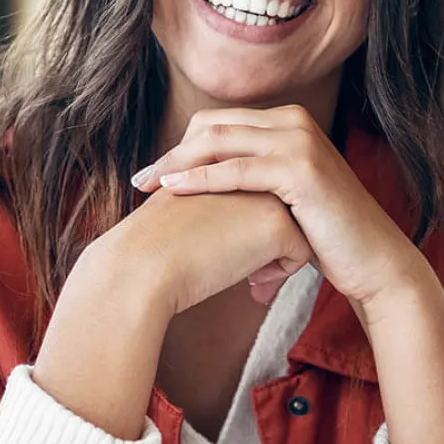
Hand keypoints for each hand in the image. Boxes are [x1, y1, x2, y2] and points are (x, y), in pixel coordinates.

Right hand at [33, 185, 311, 439]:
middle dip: (271, 239)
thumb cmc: (156, 244)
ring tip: (250, 277)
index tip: (232, 249)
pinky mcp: (277, 223)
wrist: (142, 265)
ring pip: (298, 226)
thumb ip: (219, 201)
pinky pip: (301, 253)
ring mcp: (267, 191)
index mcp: (226, 159)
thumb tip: (243, 225)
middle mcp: (250, 167)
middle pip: (282, 205)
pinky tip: (252, 283)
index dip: (250, 223)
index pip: (259, 191)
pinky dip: (281, 272)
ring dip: (277, 255)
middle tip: (247, 269)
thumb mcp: (189, 207)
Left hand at [131, 104, 422, 310]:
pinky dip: (201, 179)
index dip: (182, 144)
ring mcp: (299, 141)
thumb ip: (251, 177)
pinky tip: (174, 189)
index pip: (220, 121)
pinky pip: (237, 170)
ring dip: (178, 162)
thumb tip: (201, 180)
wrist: (372, 260)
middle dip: (173, 151)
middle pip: (214, 126)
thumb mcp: (282, 195)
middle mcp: (294, 121)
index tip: (154, 172)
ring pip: (220, 141)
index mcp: (289, 121)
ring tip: (148, 185)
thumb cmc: (324, 234)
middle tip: (141, 179)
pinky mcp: (301, 170)